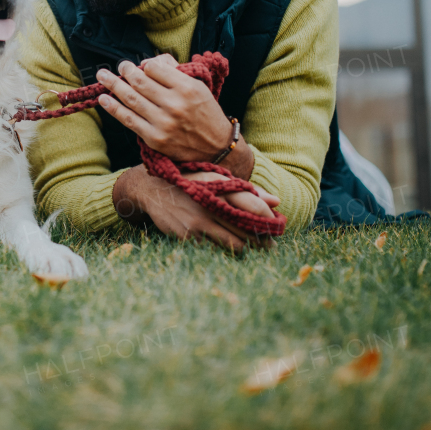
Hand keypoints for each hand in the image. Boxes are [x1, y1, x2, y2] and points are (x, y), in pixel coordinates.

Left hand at [95, 55, 252, 178]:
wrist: (216, 147)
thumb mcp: (198, 86)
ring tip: (102, 76)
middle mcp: (174, 104)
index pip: (155, 68)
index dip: (144, 64)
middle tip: (118, 66)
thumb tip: (148, 62)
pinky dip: (114, 108)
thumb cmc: (205, 112)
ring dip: (113, 85)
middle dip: (125, 71)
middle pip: (140, 82)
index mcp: (186, 87)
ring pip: (131, 99)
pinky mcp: (155, 138)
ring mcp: (163, 122)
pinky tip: (103, 99)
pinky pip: (129, 120)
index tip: (139, 65)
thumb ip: (174, 72)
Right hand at [113, 166, 278, 252]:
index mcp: (220, 187)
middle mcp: (211, 204)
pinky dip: (224, 251)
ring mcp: (199, 222)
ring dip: (246, 249)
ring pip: (234, 245)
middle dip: (262, 240)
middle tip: (270, 245)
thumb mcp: (215, 179)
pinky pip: (215, 249)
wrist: (152, 190)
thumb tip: (276, 202)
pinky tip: (228, 249)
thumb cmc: (190, 182)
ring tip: (252, 249)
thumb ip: (247, 191)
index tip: (278, 227)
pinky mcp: (189, 236)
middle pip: (247, 230)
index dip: (269, 221)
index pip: (254, 207)